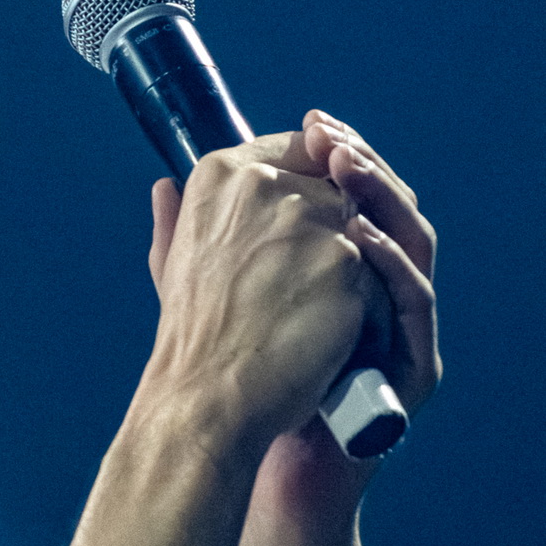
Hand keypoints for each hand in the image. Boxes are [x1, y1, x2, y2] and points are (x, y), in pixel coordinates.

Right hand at [144, 127, 374, 461]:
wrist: (208, 396)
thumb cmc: (191, 337)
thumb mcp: (172, 263)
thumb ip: (176, 218)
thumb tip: (166, 186)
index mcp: (220, 174)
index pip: (293, 149)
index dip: (312, 181)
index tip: (315, 219)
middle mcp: (265, 182)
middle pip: (336, 185)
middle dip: (340, 228)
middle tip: (330, 277)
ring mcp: (310, 218)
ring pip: (362, 227)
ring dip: (358, 266)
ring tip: (332, 311)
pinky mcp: (347, 259)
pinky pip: (378, 270)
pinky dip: (370, 301)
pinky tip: (348, 331)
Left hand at [151, 111, 439, 531]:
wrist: (244, 459)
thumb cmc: (232, 380)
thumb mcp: (205, 298)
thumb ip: (188, 241)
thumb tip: (162, 183)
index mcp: (340, 269)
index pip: (355, 193)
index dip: (338, 154)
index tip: (311, 126)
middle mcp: (379, 293)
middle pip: (390, 207)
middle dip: (364, 165)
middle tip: (333, 139)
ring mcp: (399, 328)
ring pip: (414, 243)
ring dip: (384, 200)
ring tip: (347, 172)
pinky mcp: (410, 367)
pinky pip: (415, 304)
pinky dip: (393, 265)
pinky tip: (361, 239)